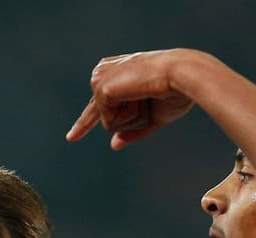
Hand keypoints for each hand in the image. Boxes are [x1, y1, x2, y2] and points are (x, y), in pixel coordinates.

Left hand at [66, 49, 201, 149]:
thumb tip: (113, 145)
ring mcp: (99, 79)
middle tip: (150, 97)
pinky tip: (139, 96)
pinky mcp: (101, 89)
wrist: (183, 75)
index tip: (72, 138)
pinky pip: (111, 122)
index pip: (97, 105)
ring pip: (109, 123)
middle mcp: (102, 72)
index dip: (85, 123)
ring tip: (147, 96)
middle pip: (107, 119)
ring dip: (133, 118)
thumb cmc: (175, 91)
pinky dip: (130, 116)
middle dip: (131, 120)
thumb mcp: (154, 117)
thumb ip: (132, 130)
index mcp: (114, 73)